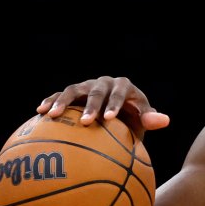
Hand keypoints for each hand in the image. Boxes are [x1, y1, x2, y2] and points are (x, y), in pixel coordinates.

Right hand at [36, 76, 169, 136]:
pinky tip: (40, 112)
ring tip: (53, 115)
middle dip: (91, 106)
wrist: (116, 116)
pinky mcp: (72, 93)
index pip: (120, 93)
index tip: (109, 119)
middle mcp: (104, 83)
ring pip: (73, 90)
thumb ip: (150, 119)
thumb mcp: (142, 121)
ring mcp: (86, 86)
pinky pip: (59, 95)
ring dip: (63, 102)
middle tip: (86, 122)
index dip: (115, 104)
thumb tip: (164, 121)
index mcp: (124, 87)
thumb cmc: (132, 121)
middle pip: (96, 91)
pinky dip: (50, 101)